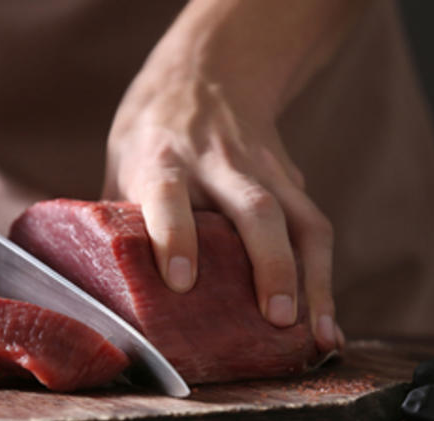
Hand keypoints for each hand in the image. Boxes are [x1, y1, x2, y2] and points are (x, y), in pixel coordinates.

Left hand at [103, 1, 350, 352]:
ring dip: (312, 280)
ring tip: (317, 335)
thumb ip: (119, 226)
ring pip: (298, 220)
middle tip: (275, 317)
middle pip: (254, 208)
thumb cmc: (151, 138)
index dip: (174, 237)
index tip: (179, 282)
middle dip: (269, 264)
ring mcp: (263, 170)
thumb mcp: (121, 168)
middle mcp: (218, 163)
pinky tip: (325, 326)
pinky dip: (323, 279)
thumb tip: (108, 297)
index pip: (169, 196)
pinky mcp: (292, 181)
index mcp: (164, 160)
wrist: (207, 72)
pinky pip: (314, 230)